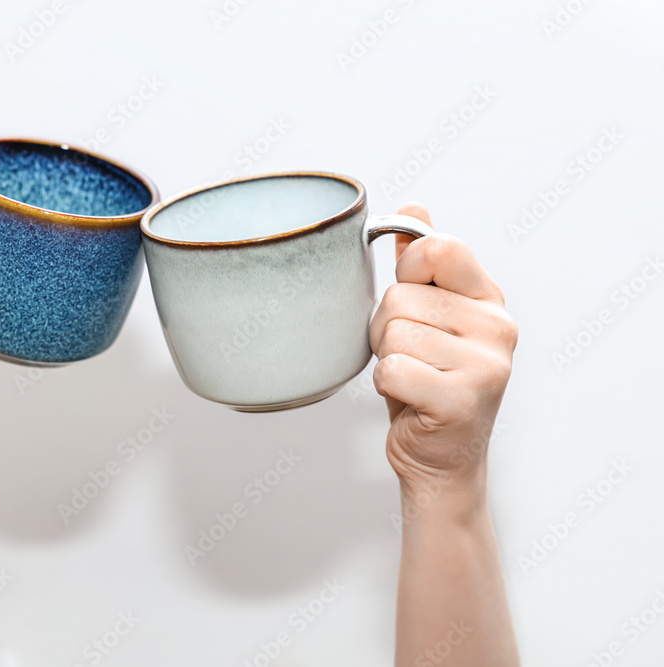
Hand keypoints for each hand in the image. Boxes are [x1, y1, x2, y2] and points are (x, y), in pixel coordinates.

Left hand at [368, 203, 517, 502]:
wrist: (439, 459)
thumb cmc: (427, 385)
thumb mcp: (427, 318)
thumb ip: (420, 265)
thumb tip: (413, 208)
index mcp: (488, 299)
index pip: (439, 247)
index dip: (406, 273)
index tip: (414, 304)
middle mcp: (497, 327)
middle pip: (400, 298)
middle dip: (386, 330)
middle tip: (410, 358)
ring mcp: (486, 365)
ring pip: (393, 334)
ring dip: (387, 359)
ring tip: (412, 378)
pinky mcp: (462, 399)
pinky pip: (391, 369)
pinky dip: (386, 386)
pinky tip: (409, 399)